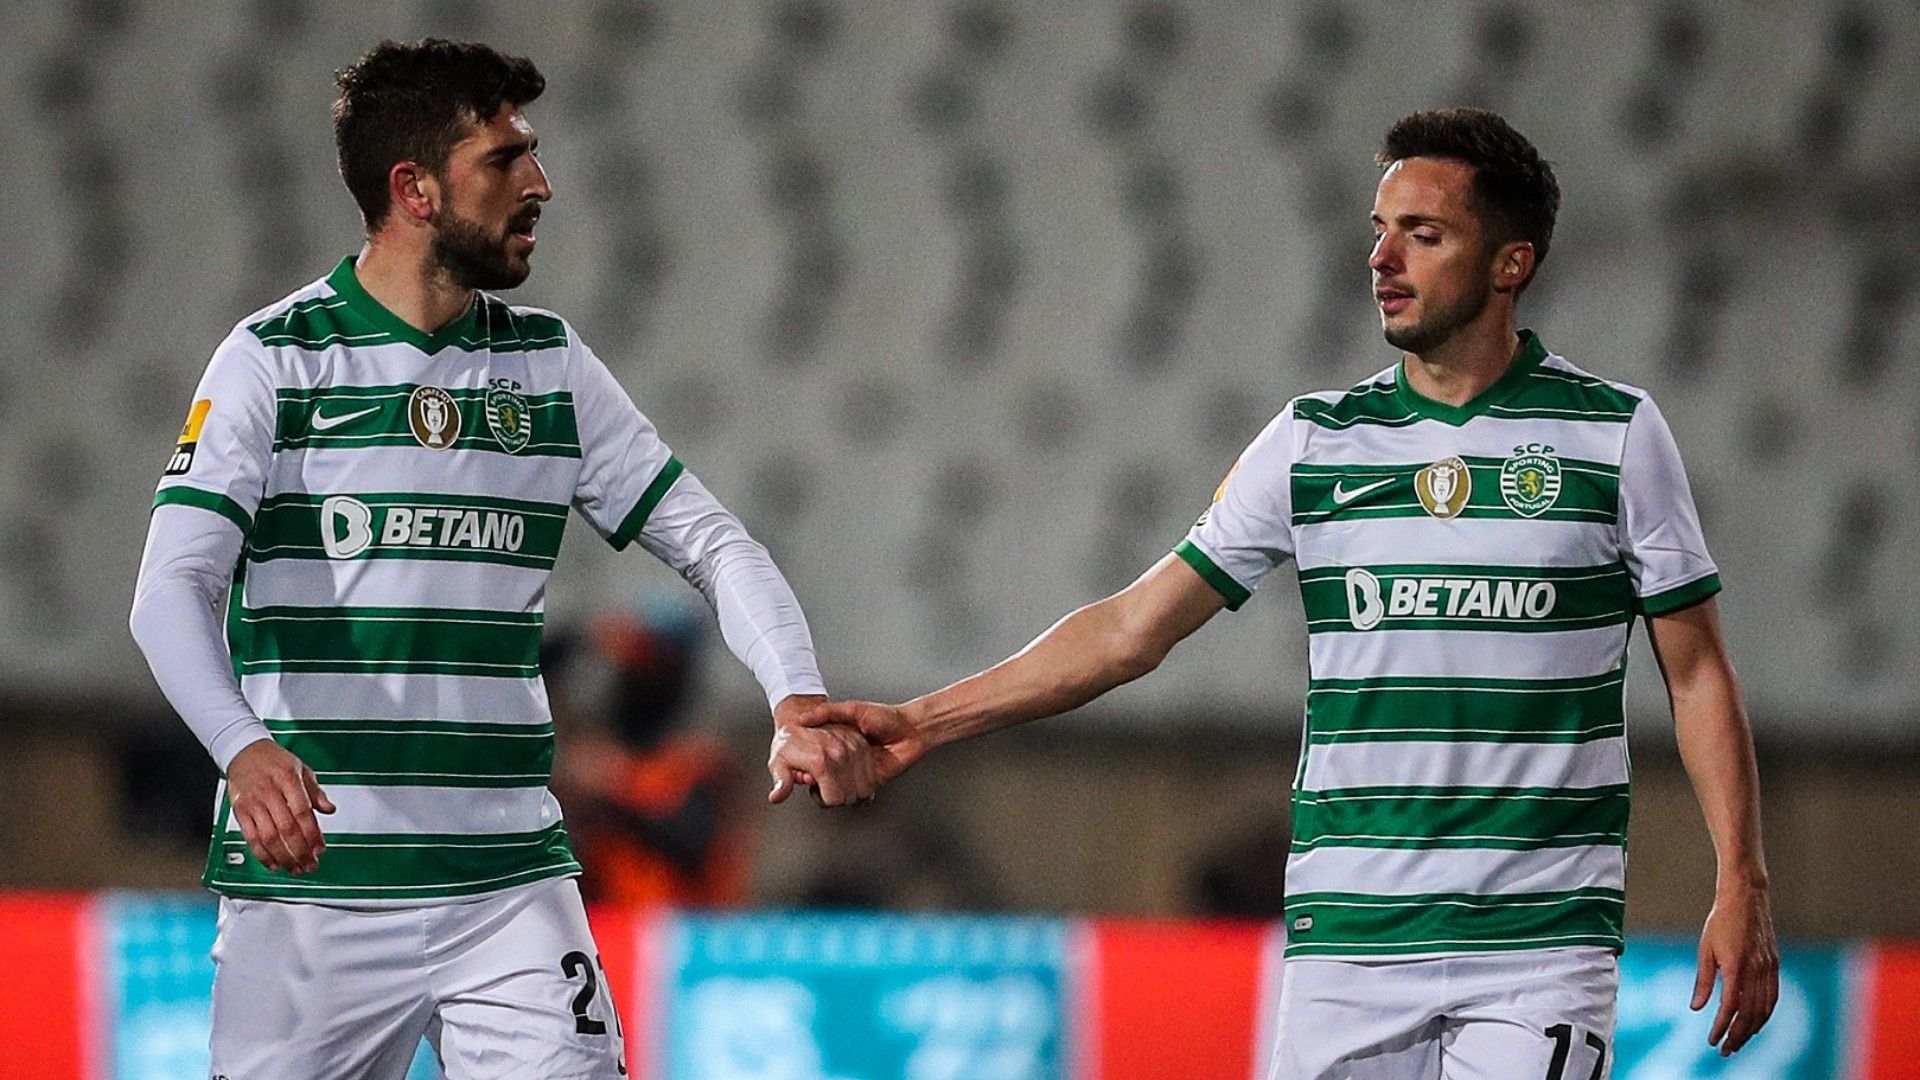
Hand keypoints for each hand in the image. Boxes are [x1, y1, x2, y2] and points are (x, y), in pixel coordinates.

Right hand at [225, 739, 335, 874]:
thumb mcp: (302, 769)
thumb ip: (316, 792)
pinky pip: (250, 838)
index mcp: (288, 779)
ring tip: (296, 869)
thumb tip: (330, 809)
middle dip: (300, 851)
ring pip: (268, 837)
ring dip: (283, 857)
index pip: (302, 812)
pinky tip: (274, 864)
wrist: (244, 752)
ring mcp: (252, 803)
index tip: (321, 849)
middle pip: (286, 828)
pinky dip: (262, 854)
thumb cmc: (275, 761)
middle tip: (311, 865)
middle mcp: (269, 792)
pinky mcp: (240, 811)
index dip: (312, 834)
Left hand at [768, 702, 875, 807]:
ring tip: (836, 779)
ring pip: (865, 787)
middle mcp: (840, 755)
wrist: (798, 715)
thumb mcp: (778, 762)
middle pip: (850, 796)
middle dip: (838, 796)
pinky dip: (863, 779)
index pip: (835, 799)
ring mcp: (854, 748)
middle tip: (826, 785)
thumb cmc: (788, 740)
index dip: (824, 799)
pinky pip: (871, 773)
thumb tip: (776, 797)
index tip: (817, 789)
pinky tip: (848, 774)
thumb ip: (781, 783)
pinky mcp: (862, 743)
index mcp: (821, 762)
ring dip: (852, 789)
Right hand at [796, 699, 927, 787]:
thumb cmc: (886, 716)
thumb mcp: (852, 709)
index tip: (797, 763)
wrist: (912, 729)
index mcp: (840, 742)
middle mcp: (848, 759)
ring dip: (831, 787)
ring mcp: (859, 771)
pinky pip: (858, 792)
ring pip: (839, 786)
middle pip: (825, 774)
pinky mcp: (872, 781)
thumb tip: (802, 718)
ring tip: (822, 785)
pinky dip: (851, 793)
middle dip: (815, 777)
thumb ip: (828, 712)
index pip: (817, 756)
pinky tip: (842, 790)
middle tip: (807, 776)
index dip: (806, 761)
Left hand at [1691, 880, 1778, 1054]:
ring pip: (1765, 1009)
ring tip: (1739, 1041)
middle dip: (1738, 1036)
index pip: (1730, 1007)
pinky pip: (1773, 997)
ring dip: (1752, 1029)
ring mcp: (1769, 969)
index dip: (1722, 1027)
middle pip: (1750, 1014)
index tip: (1712, 1040)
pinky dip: (1765, 1014)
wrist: (1746, 898)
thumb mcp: (1705, 949)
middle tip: (1726, 1050)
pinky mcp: (1775, 965)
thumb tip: (1696, 1008)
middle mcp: (1756, 971)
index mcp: (1736, 967)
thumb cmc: (1721, 922)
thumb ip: (1704, 980)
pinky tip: (1755, 1023)